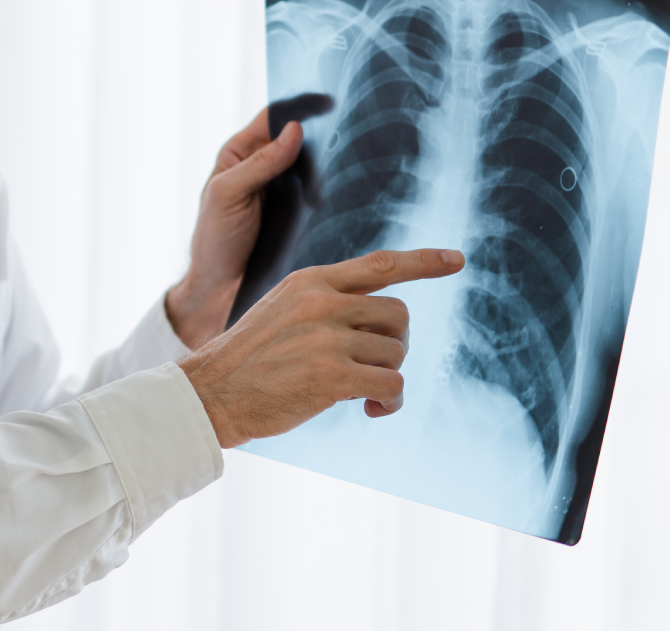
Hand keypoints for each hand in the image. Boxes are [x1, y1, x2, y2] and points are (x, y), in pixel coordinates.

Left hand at [165, 98, 329, 349]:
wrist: (218, 292)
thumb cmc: (213, 240)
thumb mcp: (227, 195)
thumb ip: (259, 163)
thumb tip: (295, 130)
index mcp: (242, 152)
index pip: (275, 116)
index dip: (301, 104)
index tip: (330, 100)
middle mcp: (266, 168)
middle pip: (302, 141)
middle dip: (325, 137)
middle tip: (351, 137)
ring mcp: (285, 194)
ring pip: (316, 170)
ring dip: (334, 170)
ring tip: (355, 170)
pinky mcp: (301, 218)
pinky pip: (323, 200)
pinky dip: (336, 198)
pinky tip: (352, 200)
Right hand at [178, 248, 464, 448]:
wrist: (211, 392)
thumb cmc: (249, 358)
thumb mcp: (282, 309)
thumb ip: (325, 302)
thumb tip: (380, 318)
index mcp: (310, 281)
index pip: (380, 264)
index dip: (424, 262)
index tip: (457, 259)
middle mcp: (322, 303)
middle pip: (398, 314)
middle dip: (393, 343)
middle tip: (371, 365)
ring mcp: (327, 338)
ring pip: (396, 353)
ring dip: (386, 376)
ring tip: (360, 392)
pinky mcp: (332, 376)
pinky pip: (391, 385)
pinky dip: (388, 402)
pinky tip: (368, 410)